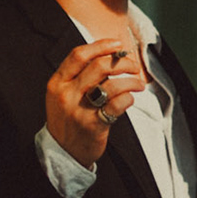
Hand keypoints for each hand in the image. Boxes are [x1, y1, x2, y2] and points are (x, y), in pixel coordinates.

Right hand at [46, 39, 143, 167]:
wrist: (62, 152)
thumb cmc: (67, 119)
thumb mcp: (63, 94)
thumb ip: (79, 76)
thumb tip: (109, 56)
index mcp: (58, 83)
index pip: (78, 55)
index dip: (101, 46)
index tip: (117, 45)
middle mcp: (67, 94)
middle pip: (99, 66)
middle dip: (122, 62)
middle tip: (133, 66)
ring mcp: (80, 110)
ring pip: (112, 85)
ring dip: (131, 81)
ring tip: (138, 84)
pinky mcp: (94, 125)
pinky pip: (118, 104)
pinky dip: (129, 98)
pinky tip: (130, 100)